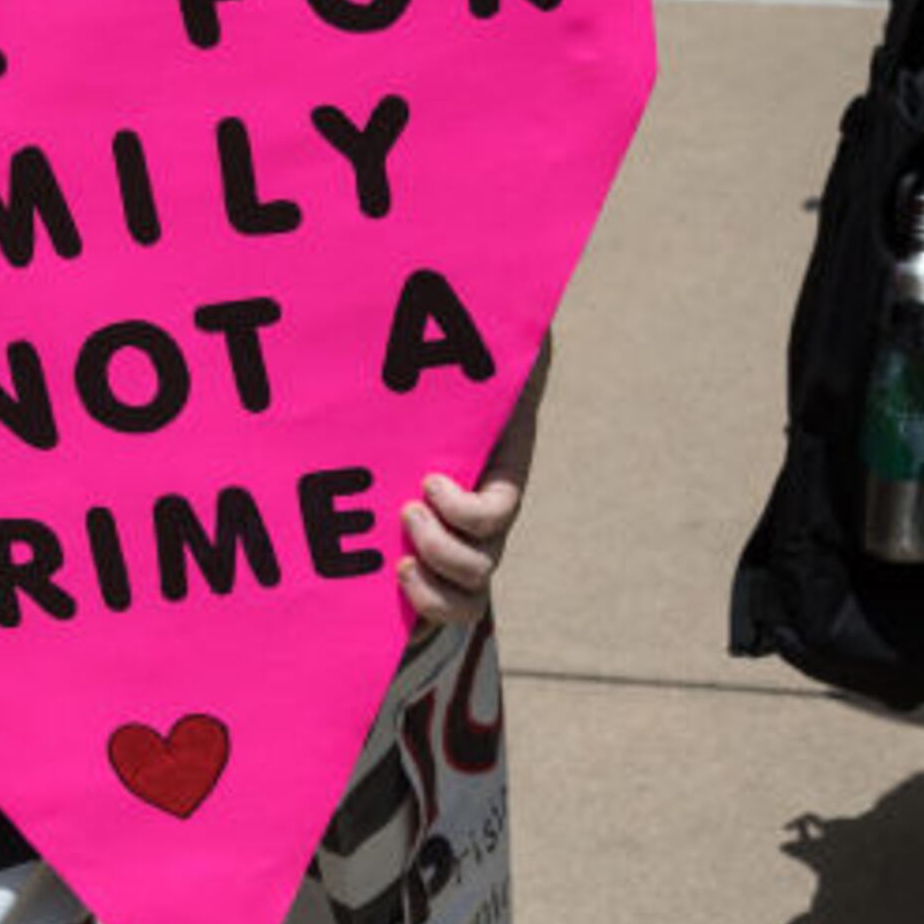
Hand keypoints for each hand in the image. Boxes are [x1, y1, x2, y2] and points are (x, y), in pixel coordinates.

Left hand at [400, 337, 547, 625]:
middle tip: (408, 512)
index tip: (429, 482)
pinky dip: (425, 606)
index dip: (468, 514)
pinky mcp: (432, 567)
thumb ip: (498, 337)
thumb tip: (526, 313)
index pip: (497, 511)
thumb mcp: (478, 360)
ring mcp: (460, 548)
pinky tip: (397, 577)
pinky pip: (444, 610)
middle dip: (444, 549)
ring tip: (400, 557)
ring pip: (469, 596)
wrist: (424, 415)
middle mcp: (483, 521)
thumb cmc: (453, 384)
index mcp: (495, 474)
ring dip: (433, 586)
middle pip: (482, 563)